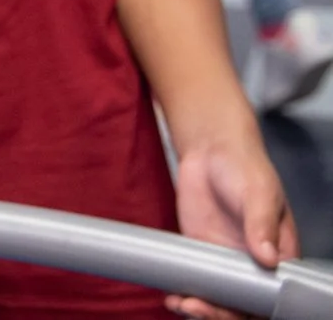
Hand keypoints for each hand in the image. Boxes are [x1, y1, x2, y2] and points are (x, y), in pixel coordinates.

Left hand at [168, 135, 294, 318]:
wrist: (211, 149)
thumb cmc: (246, 168)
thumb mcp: (259, 193)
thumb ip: (261, 225)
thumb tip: (267, 258)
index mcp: (280, 255)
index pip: (272, 295)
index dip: (253, 310)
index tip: (231, 311)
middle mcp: (254, 263)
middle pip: (243, 304)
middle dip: (221, 313)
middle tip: (196, 307)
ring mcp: (226, 259)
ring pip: (218, 297)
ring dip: (201, 308)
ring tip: (181, 304)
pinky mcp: (200, 250)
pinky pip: (196, 278)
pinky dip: (185, 290)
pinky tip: (172, 297)